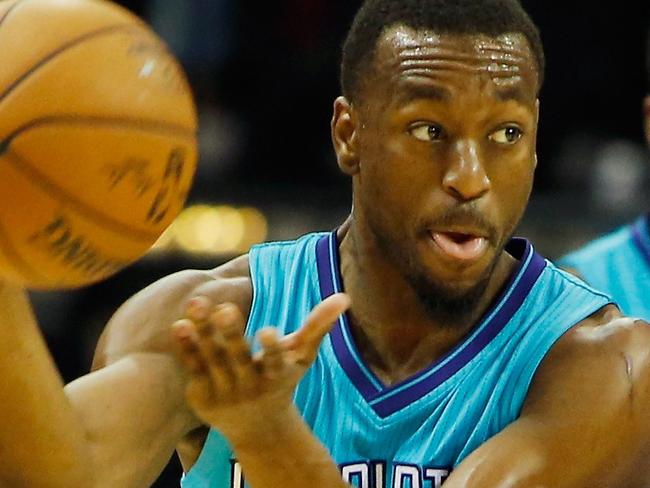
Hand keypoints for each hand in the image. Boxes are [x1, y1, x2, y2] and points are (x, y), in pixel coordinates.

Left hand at [171, 293, 349, 443]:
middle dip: (232, 334)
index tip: (269, 331)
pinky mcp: (203, 396)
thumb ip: (319, 326)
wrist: (257, 428)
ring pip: (213, 359)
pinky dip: (187, 348)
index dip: (272, 347)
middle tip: (225, 308)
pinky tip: (179, 324)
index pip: (275, 361)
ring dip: (203, 333)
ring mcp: (224, 392)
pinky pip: (194, 368)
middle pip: (239, 358)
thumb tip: (344, 297)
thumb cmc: (282, 381)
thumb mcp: (302, 357)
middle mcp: (250, 385)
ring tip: (195, 303)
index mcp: (276, 375)